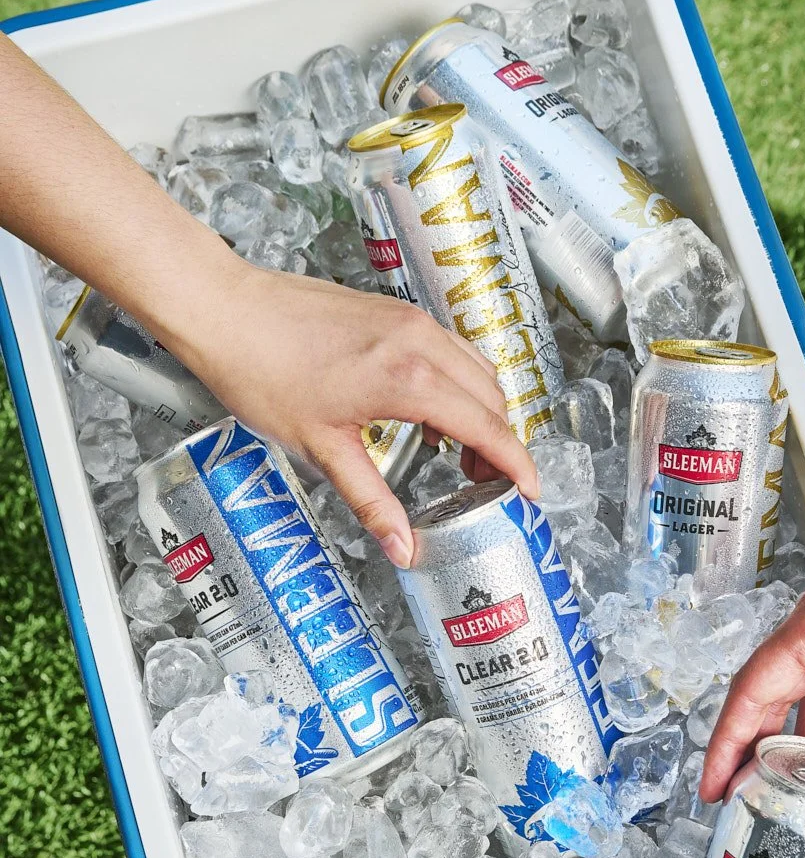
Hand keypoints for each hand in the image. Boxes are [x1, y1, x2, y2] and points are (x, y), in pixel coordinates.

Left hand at [0, 34, 536, 567]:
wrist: (224, 309)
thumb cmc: (262, 372)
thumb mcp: (321, 450)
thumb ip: (371, 501)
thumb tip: (403, 548)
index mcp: (410, 379)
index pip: (487, 426)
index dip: (515, 463)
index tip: (528, 491)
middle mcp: (420, 342)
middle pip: (492, 397)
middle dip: (499, 442)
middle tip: (484, 484)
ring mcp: (408, 320)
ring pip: (474, 369)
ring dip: (480, 411)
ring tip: (458, 455)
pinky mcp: (392, 311)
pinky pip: (448, 350)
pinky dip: (455, 385)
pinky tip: (426, 415)